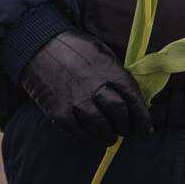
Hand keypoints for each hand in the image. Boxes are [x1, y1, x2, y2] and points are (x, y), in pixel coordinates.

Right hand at [18, 29, 151, 147]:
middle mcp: (94, 86)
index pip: (133, 99)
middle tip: (124, 130)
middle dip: (125, 126)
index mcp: (109, 70)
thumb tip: (133, 101)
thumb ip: (117, 76)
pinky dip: (87, 138)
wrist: (39, 46)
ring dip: (108, 136)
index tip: (145, 129)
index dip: (142, 117)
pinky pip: (78, 133)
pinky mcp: (58, 111)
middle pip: (118, 114)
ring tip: (109, 137)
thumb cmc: (75, 50)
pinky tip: (90, 136)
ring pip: (100, 127)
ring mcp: (76, 100)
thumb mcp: (103, 55)